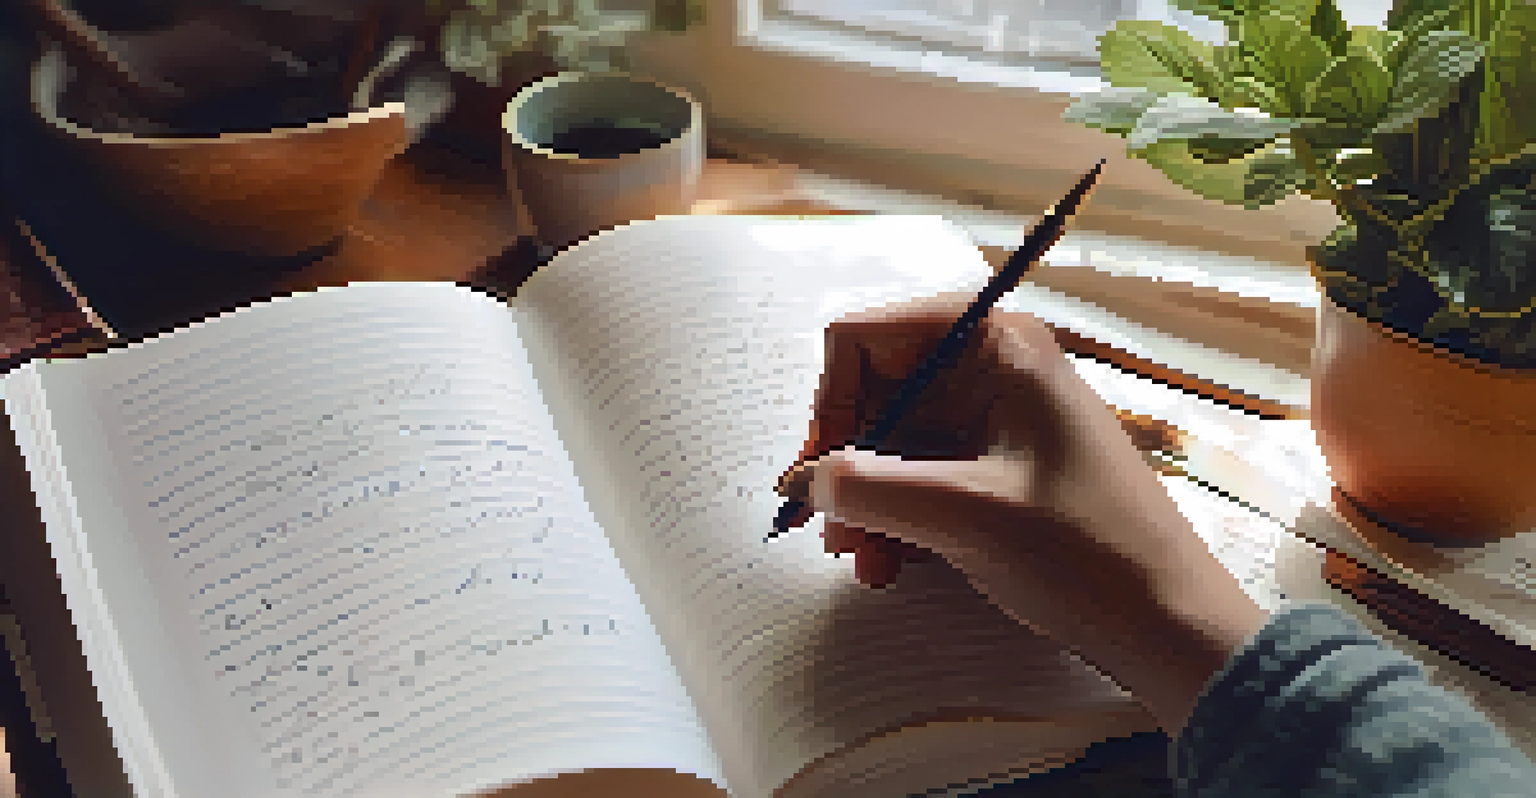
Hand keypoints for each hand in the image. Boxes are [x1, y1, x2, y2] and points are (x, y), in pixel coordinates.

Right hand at [777, 292, 1268, 733]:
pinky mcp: (995, 467)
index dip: (831, 403)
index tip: (820, 474)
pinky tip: (888, 564)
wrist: (1169, 623)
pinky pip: (918, 476)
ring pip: (890, 442)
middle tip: (830, 532)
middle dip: (845, 463)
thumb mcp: (966, 517)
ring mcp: (993, 418)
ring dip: (864, 501)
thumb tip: (806, 481)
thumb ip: (872, 488)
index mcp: (995, 345)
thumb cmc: (1089, 553)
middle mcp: (990, 367)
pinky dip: (894, 516)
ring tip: (864, 562)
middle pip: (873, 392)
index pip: (866, 338)